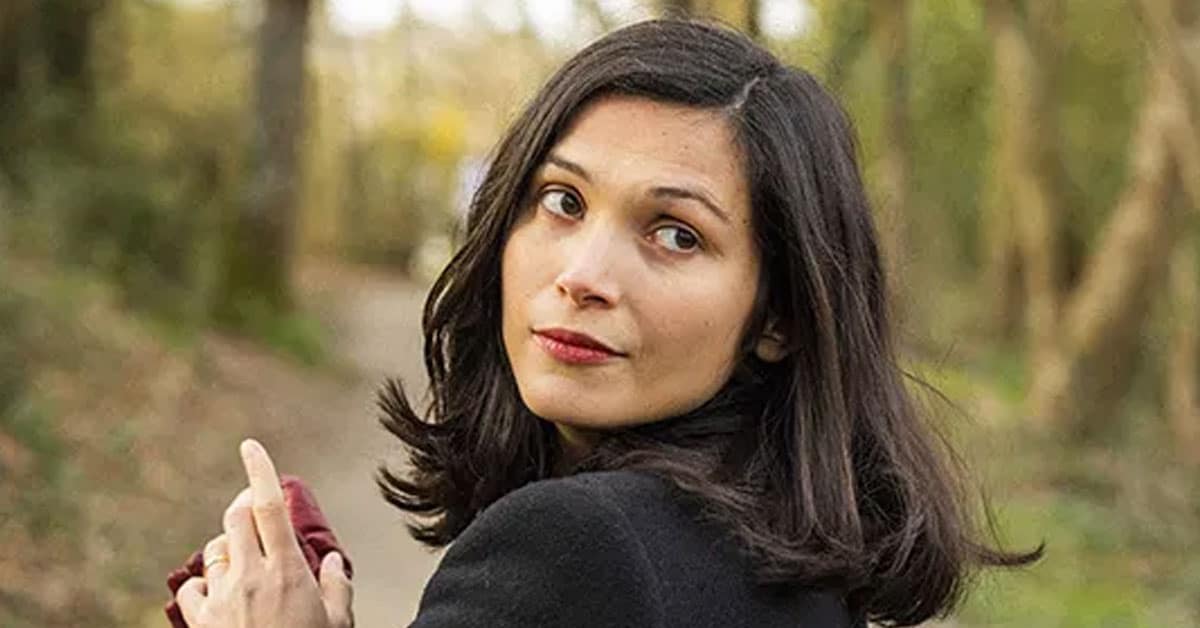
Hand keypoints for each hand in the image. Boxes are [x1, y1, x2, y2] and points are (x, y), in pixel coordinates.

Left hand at [174, 439, 353, 627]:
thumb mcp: (338, 623)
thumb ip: (336, 586)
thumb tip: (329, 558)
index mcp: (288, 572)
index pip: (269, 506)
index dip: (259, 470)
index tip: (250, 446)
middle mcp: (250, 578)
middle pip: (235, 518)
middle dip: (243, 504)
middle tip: (254, 505)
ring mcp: (221, 601)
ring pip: (214, 550)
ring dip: (228, 545)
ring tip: (244, 556)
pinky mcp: (200, 624)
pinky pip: (191, 589)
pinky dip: (203, 585)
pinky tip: (216, 594)